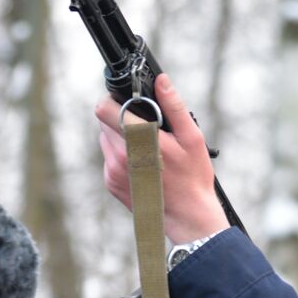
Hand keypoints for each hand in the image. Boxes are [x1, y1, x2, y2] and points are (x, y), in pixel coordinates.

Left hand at [94, 74, 228, 242]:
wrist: (187, 217)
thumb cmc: (193, 177)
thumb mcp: (192, 138)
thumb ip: (174, 106)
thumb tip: (162, 80)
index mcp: (139, 140)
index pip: (104, 109)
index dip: (114, 100)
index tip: (130, 102)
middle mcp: (120, 156)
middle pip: (104, 122)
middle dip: (122, 117)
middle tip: (146, 126)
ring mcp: (113, 171)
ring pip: (106, 139)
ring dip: (120, 136)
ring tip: (147, 145)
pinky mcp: (110, 182)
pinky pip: (109, 157)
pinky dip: (121, 154)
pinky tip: (143, 163)